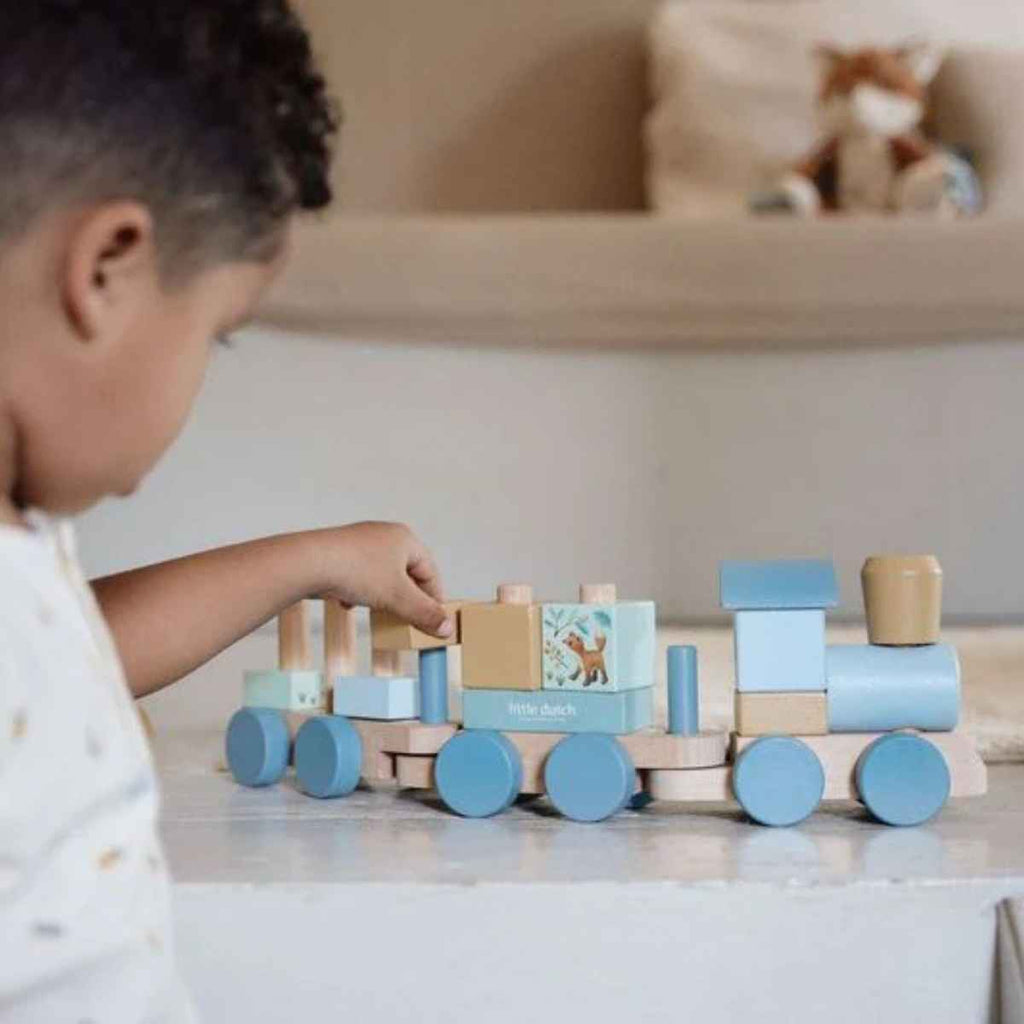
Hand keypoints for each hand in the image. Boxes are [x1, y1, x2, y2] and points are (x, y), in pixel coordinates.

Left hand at [311, 521, 451, 637]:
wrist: (307, 563)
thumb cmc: (356, 572)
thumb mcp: (397, 598)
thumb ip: (424, 613)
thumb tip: (446, 628)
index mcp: (405, 538)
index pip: (430, 571)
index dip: (434, 599)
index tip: (434, 621)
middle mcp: (384, 535)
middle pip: (406, 573)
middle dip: (406, 599)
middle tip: (407, 620)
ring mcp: (360, 542)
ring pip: (380, 576)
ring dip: (381, 597)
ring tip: (378, 613)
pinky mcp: (339, 552)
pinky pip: (358, 575)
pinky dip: (359, 592)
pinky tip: (348, 603)